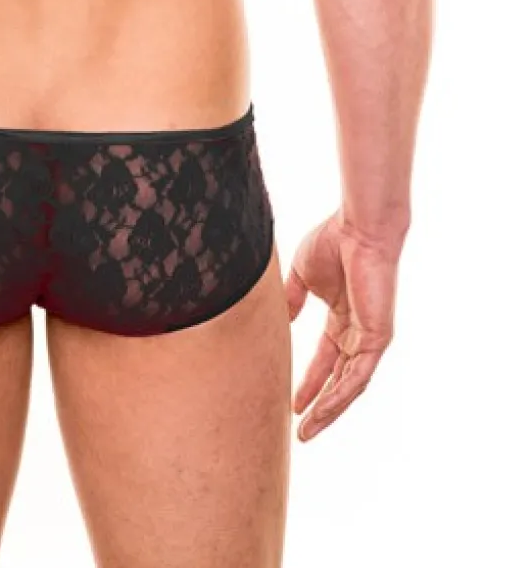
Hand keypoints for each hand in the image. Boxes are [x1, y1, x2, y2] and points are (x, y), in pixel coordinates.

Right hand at [284, 210, 401, 441]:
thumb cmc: (333, 242)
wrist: (358, 230)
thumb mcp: (302, 276)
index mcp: (342, 317)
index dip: (309, 380)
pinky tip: (323, 410)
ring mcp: (370, 337)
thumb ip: (293, 300)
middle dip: (320, 404)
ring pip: (350, 385)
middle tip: (301, 428)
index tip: (292, 403)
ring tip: (308, 430)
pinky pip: (359, 376)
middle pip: (338, 379)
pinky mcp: (378, 338)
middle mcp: (358, 332)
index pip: (326, 359)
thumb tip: (282, 322)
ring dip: (329, 409)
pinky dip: (340, 395)